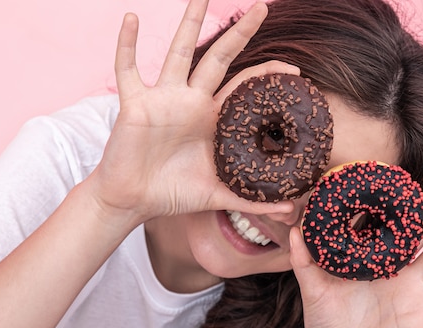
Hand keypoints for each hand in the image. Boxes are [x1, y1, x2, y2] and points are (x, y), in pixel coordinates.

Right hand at [87, 0, 297, 224]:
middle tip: (262, 7)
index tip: (295, 70)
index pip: (244, 87)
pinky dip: (127, 45)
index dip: (267, 76)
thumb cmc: (173, 194)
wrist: (133, 200)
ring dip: (188, 23)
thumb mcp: (217, 195)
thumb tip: (290, 211)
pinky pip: (128, 69)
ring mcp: (163, 98)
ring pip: (178, 53)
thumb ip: (252, 201)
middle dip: (240, 33)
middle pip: (218, 58)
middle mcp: (191, 101)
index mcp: (213, 119)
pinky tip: (131, 19)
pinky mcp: (135, 103)